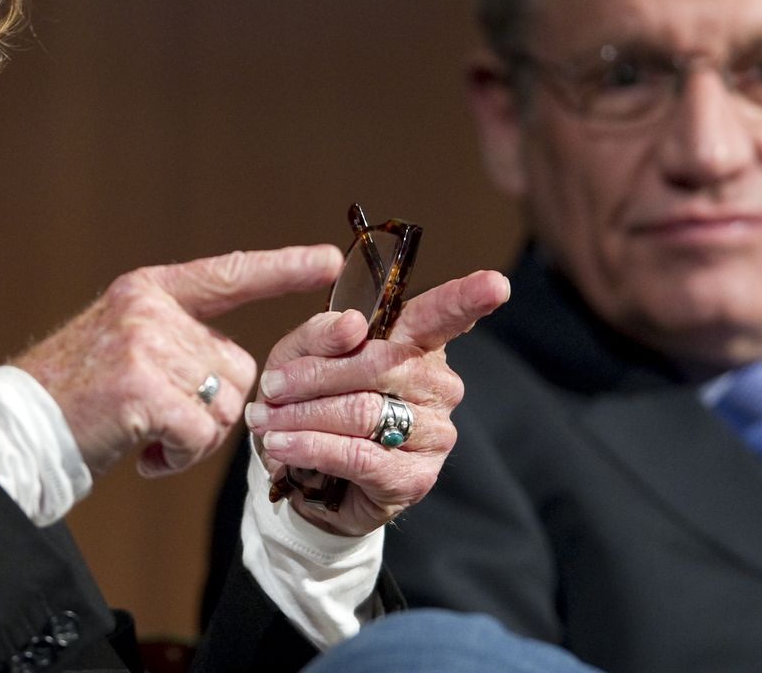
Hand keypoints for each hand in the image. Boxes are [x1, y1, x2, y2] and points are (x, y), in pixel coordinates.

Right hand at [12, 245, 341, 476]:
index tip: (330, 260)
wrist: (15, 430)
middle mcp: (150, 308)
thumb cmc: (75, 399)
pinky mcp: (141, 389)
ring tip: (147, 439)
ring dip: (195, 438)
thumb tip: (245, 373)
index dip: (282, 267)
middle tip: (164, 426)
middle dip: (214, 410)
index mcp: (149, 290)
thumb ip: (178, 341)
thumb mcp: (124, 345)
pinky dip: (180, 459)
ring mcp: (145, 344)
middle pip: (238, 366)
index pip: (229, 273)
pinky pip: (200, 434)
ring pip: (224, 404)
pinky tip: (145, 458)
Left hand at [247, 268, 508, 535]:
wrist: (307, 476)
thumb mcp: (301, 356)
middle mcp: (437, 384)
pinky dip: (311, 447)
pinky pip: (357, 454)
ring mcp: (433, 433)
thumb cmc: (312, 402)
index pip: (445, 315)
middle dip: (315, 376)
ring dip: (304, 415)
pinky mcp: (414, 477)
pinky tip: (283, 446)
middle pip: (379, 365)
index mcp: (417, 343)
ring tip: (266, 421)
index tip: (495, 283)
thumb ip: (322, 334)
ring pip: (363, 411)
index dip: (469, 298)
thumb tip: (351, 325)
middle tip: (271, 389)